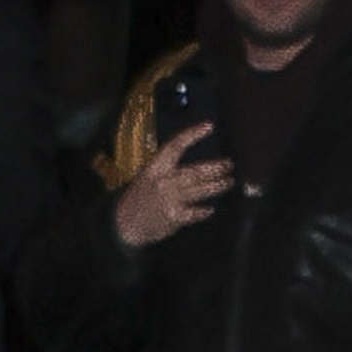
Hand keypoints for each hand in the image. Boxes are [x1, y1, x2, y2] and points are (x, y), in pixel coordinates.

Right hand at [112, 125, 234, 248]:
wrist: (122, 225)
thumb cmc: (137, 199)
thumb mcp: (146, 178)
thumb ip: (167, 172)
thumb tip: (196, 170)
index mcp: (154, 168)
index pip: (175, 146)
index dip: (192, 134)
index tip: (208, 126)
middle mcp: (163, 181)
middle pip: (195, 171)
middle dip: (215, 167)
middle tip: (228, 164)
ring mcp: (170, 199)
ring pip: (200, 189)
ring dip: (217, 186)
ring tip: (228, 182)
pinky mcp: (175, 217)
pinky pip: (196, 212)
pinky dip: (204, 211)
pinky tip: (209, 209)